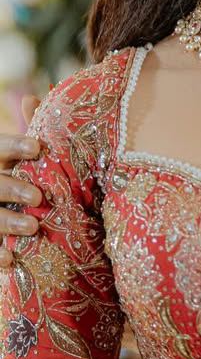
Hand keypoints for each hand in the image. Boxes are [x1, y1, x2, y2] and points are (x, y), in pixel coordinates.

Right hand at [0, 96, 41, 269]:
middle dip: (10, 188)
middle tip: (38, 197)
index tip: (39, 147)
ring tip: (33, 228)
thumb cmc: (10, 178)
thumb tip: (33, 97)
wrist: (0, 205)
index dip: (15, 146)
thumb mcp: (14, 157)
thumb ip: (26, 134)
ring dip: (6, 222)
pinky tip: (11, 261)